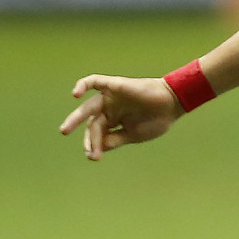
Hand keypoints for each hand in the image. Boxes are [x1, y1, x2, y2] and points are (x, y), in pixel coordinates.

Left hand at [59, 75, 181, 160]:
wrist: (173, 104)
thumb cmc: (157, 120)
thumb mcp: (133, 135)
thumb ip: (114, 140)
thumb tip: (95, 149)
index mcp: (114, 121)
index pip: (97, 133)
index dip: (93, 144)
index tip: (94, 157)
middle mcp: (109, 109)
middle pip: (89, 121)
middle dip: (80, 131)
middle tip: (67, 138)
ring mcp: (111, 97)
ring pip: (88, 107)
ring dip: (76, 118)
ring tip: (65, 130)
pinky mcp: (114, 85)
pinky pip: (94, 81)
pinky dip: (83, 85)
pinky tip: (76, 95)